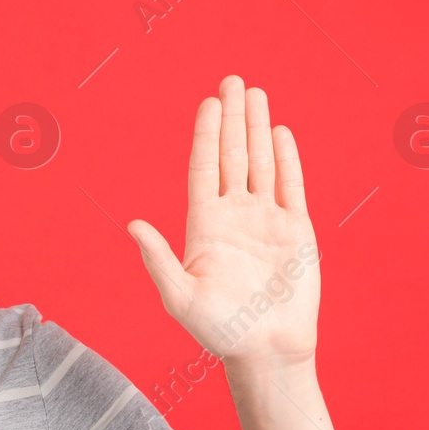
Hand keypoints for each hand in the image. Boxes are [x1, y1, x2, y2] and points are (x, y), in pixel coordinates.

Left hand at [127, 74, 319, 369]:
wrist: (267, 349)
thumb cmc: (219, 330)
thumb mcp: (179, 297)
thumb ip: (158, 259)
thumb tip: (132, 225)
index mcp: (204, 226)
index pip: (204, 168)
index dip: (206, 135)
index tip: (209, 103)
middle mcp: (234, 216)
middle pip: (232, 156)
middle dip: (233, 118)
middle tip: (233, 80)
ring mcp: (266, 220)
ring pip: (261, 163)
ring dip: (258, 128)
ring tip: (256, 93)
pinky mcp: (295, 230)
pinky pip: (291, 186)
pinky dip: (286, 159)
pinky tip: (280, 133)